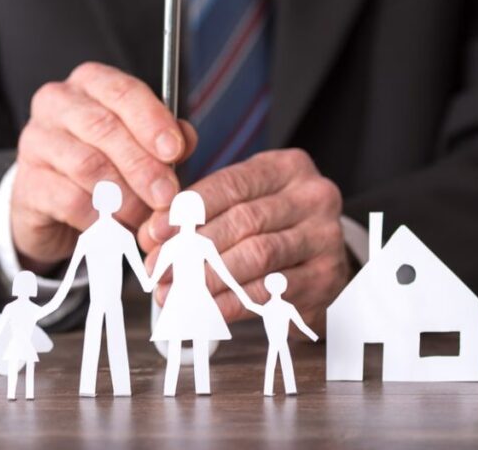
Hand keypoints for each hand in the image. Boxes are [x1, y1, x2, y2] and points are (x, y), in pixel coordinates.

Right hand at [11, 62, 196, 269]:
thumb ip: (165, 138)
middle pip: (104, 128)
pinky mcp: (27, 183)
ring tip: (145, 217)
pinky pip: (70, 200)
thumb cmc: (106, 163)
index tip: (174, 151)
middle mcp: (58, 102)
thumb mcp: (139, 144)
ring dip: (125, 196)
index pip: (123, 91)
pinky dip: (100, 218)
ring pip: (87, 165)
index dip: (152, 121)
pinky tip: (116, 228)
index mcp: (91, 82)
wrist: (55, 205)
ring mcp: (36, 141)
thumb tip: (185, 140)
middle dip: (142, 165)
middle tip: (166, 195)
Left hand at [141, 149, 350, 334]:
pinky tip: (205, 310)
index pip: (232, 184)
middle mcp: (313, 197)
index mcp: (287, 167)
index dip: (190, 209)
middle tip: (159, 270)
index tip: (155, 232)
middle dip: (193, 249)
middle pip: (243, 221)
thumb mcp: (244, 202)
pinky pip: (270, 292)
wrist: (322, 261)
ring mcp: (324, 237)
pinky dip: (231, 303)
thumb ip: (201, 212)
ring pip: (256, 257)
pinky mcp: (325, 277)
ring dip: (207, 279)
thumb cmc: (273, 227)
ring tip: (175, 293)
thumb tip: (153, 234)